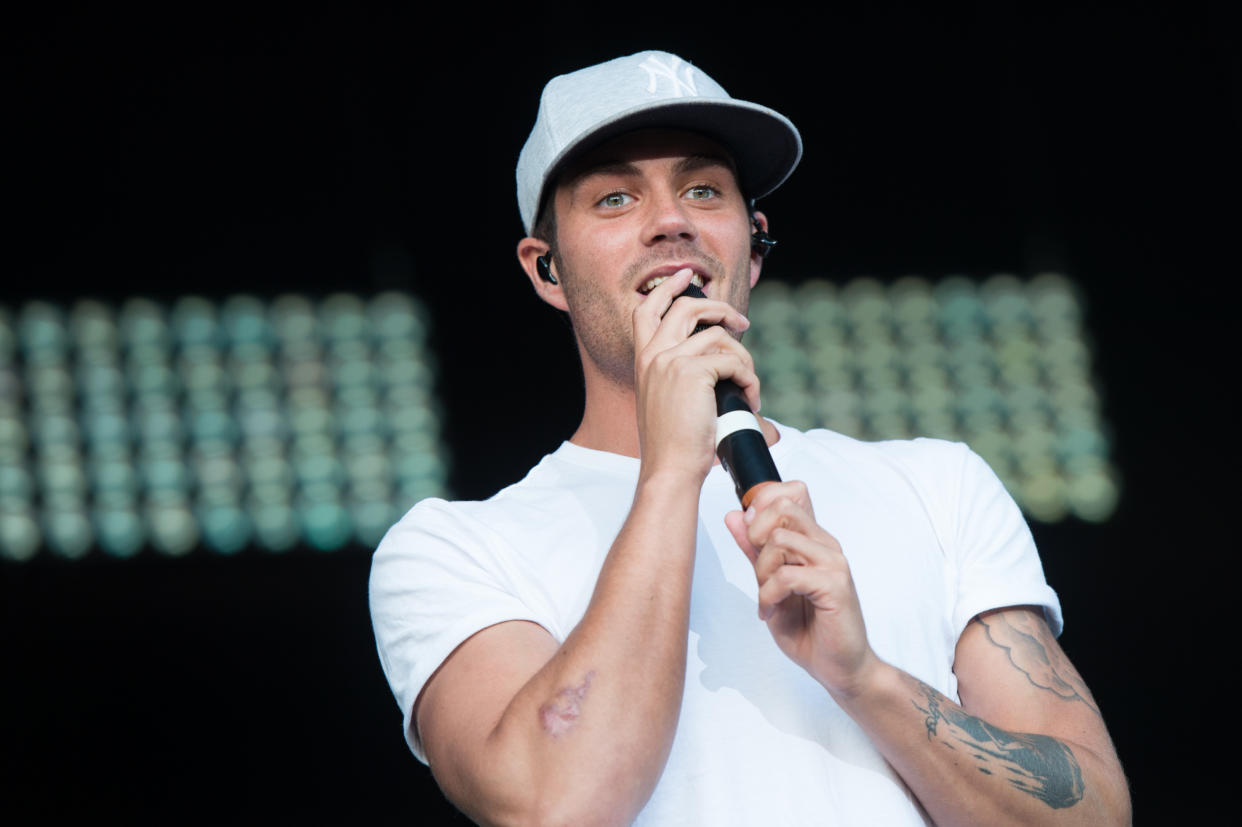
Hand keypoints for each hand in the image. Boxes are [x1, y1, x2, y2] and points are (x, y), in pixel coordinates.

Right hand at [631, 268, 757, 481]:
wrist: (670, 468)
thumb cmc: (674, 444)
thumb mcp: (669, 401)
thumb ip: (684, 375)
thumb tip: (722, 361)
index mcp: (643, 360)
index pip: (646, 310)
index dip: (667, 288)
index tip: (686, 277)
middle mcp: (653, 355)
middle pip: (687, 307)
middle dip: (720, 308)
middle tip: (742, 322)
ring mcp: (670, 361)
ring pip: (719, 335)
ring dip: (743, 358)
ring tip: (748, 382)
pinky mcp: (693, 372)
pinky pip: (733, 361)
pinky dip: (749, 379)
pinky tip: (750, 398)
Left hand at [725, 481, 879, 697]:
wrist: (839, 667)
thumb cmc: (809, 629)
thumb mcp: (768, 584)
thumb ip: (753, 550)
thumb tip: (733, 515)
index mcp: (813, 540)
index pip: (790, 493)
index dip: (761, 505)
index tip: (751, 538)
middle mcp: (825, 545)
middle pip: (784, 507)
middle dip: (756, 536)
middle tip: (757, 570)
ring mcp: (833, 563)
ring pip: (780, 540)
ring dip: (762, 571)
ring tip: (766, 595)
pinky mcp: (835, 585)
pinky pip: (786, 575)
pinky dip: (769, 595)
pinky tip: (771, 611)